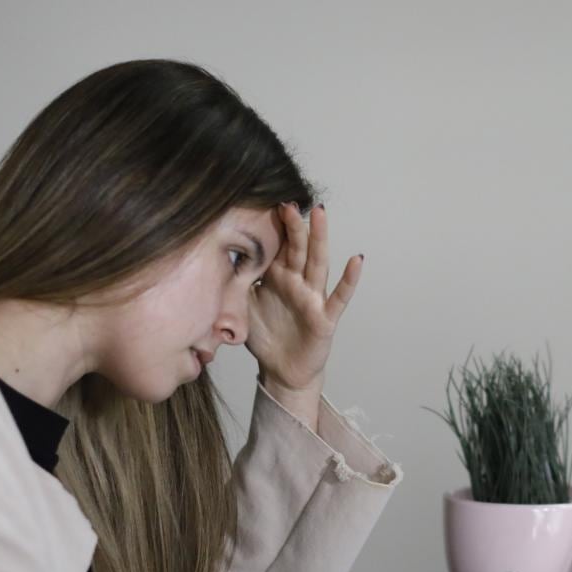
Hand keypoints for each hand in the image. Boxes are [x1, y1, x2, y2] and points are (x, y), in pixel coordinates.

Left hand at [246, 203, 362, 413]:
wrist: (281, 370)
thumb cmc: (266, 336)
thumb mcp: (243, 307)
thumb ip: (235, 283)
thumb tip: (215, 258)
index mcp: (277, 277)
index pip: (276, 246)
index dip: (273, 226)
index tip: (266, 201)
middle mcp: (297, 282)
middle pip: (297, 248)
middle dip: (293, 225)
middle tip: (288, 201)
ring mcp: (313, 298)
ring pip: (317, 263)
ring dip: (320, 238)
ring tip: (320, 214)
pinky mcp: (325, 317)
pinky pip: (339, 296)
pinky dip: (349, 279)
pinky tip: (357, 260)